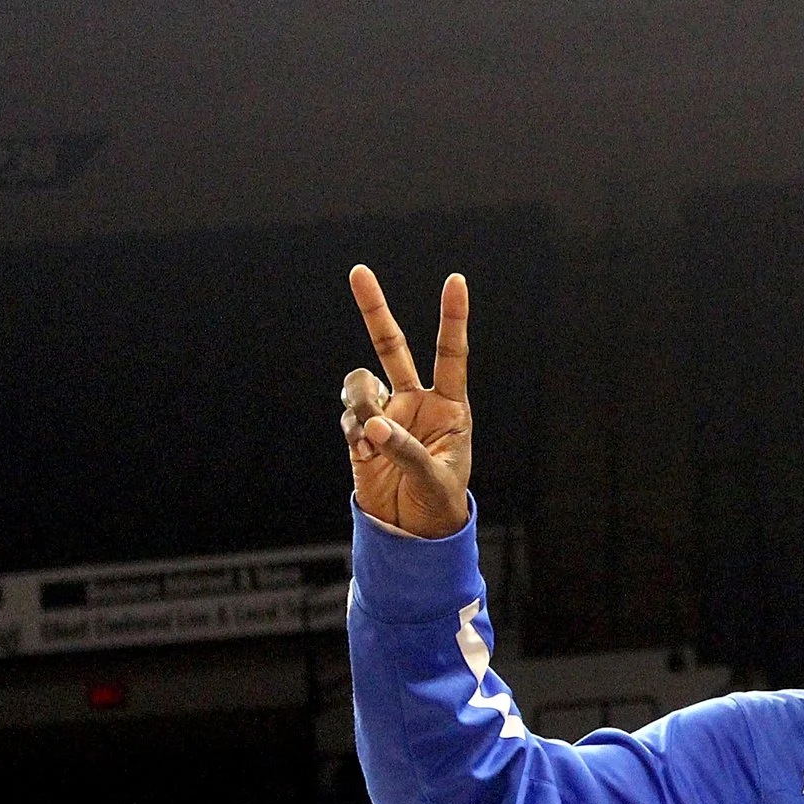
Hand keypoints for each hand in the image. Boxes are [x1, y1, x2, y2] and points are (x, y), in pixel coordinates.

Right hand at [341, 266, 470, 537]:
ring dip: (360, 403)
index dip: (452, 318)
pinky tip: (363, 454)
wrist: (414, 532)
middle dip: (374, 310)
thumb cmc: (439, 503)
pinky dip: (351, 431)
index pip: (451, 355)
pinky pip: (347, 415)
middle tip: (358, 271)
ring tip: (369, 439)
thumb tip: (371, 424)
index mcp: (449, 408)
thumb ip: (404, 449)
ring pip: (360, 382)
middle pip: (392, 347)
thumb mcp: (432, 479)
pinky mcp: (360, 432)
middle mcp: (415, 402)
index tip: (455, 281)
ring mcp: (386, 414)